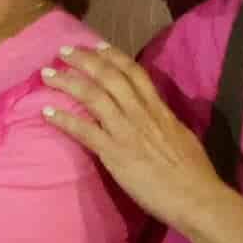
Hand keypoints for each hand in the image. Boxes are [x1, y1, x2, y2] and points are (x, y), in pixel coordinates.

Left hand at [40, 45, 235, 230]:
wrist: (196, 197)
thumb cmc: (194, 173)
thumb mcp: (182, 136)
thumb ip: (165, 122)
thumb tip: (158, 116)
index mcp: (160, 110)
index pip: (135, 73)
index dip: (114, 56)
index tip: (97, 45)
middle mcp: (141, 114)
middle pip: (109, 76)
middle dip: (85, 60)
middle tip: (64, 51)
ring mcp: (126, 131)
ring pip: (93, 96)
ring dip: (67, 82)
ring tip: (47, 74)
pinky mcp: (115, 153)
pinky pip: (84, 130)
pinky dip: (63, 119)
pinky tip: (46, 112)